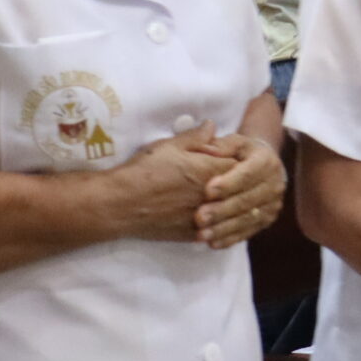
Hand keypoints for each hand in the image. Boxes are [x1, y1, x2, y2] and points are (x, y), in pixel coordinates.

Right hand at [104, 124, 236, 242]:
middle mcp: (212, 196)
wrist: (120, 205)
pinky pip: (213, 228)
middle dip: (234, 181)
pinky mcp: (193, 235)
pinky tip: (204, 213)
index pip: (240, 163)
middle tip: (220, 175)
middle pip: (238, 188)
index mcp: (209, 171)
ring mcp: (205, 218)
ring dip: (225, 202)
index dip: (234, 158)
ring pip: (228, 211)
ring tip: (213, 195)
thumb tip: (212, 126)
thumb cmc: (144, 170)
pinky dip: (212, 220)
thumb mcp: (168, 146)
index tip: (225, 156)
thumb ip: (195, 137)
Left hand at [192, 132, 285, 248]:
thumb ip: (220, 145)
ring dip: (224, 229)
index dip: (229, 183)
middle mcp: (274, 184)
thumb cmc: (241, 152)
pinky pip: (249, 232)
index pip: (248, 173)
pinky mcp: (268, 220)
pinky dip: (230, 239)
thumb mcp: (233, 142)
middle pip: (247, 200)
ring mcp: (273, 204)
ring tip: (202, 235)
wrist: (262, 165)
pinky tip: (213, 244)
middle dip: (222, 210)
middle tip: (199, 218)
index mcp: (266, 161)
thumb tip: (207, 149)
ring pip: (248, 219)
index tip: (207, 190)